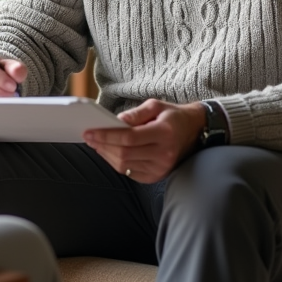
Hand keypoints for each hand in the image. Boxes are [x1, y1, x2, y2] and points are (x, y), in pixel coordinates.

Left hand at [82, 99, 205, 182]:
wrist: (193, 131)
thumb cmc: (171, 116)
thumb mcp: (155, 106)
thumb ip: (135, 113)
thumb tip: (115, 122)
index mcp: (164, 133)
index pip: (129, 138)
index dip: (106, 136)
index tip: (89, 132)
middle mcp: (164, 154)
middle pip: (124, 154)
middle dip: (102, 146)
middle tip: (88, 137)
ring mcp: (161, 168)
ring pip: (125, 165)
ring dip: (106, 155)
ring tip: (96, 143)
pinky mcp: (157, 176)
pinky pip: (130, 172)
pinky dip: (116, 163)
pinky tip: (109, 152)